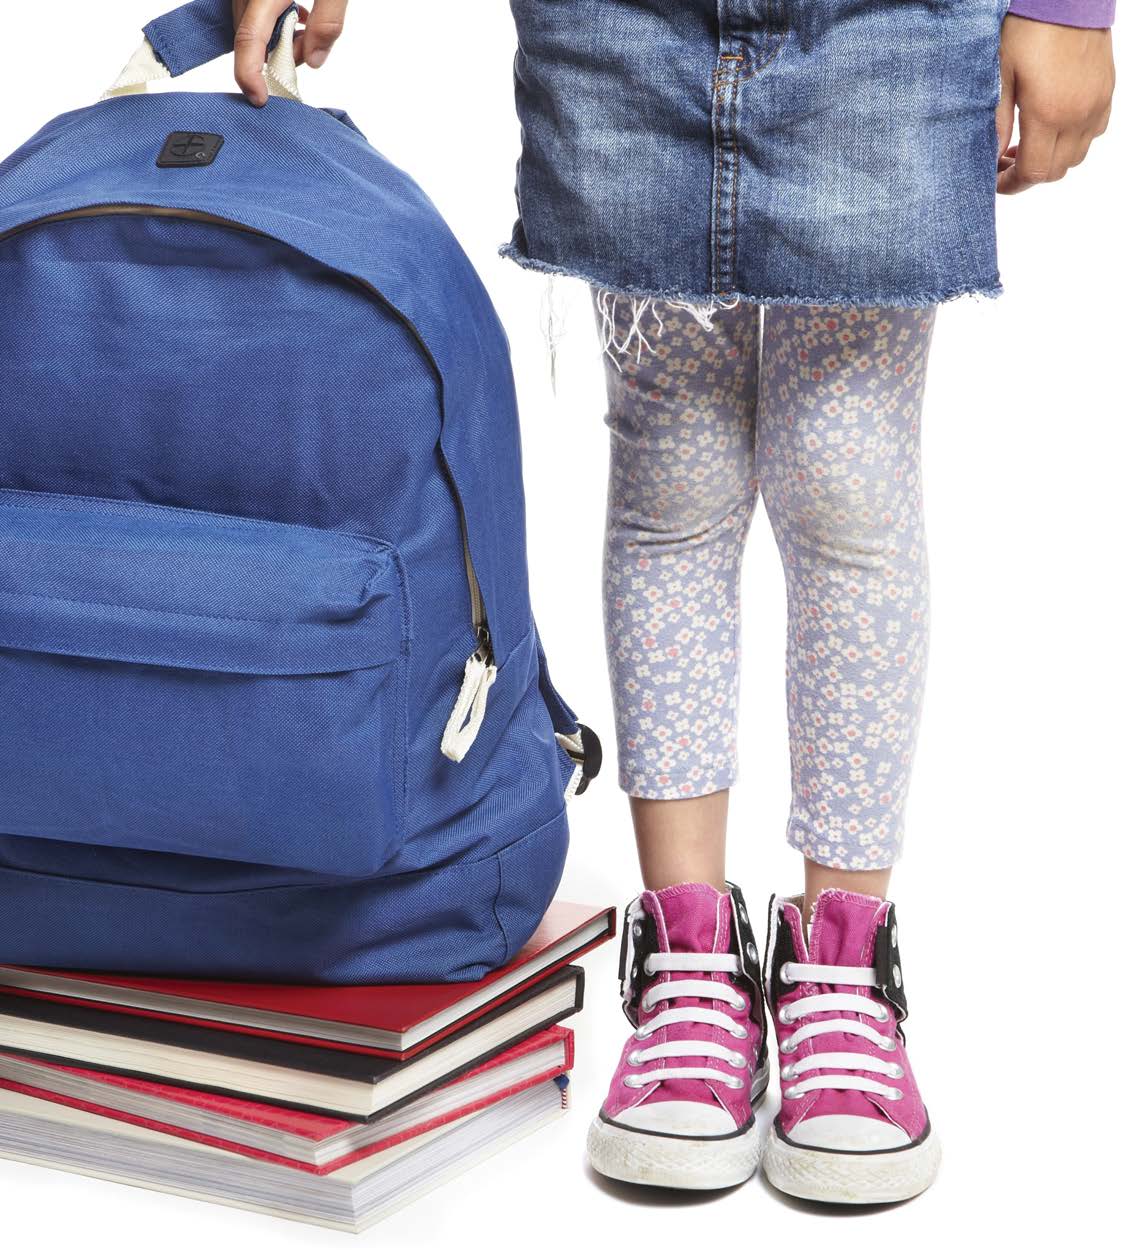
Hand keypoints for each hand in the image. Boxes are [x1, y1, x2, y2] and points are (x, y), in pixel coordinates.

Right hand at [232, 1, 348, 105]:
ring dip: (280, 39)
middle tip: (308, 44)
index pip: (248, 38)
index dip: (250, 74)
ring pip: (256, 29)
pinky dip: (277, 26)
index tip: (260, 100)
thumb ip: (327, 22)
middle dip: (280, 54)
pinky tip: (299, 17)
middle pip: (252, 39)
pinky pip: (257, 17)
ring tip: (305, 23)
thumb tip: (314, 61)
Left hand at [996, 16, 1113, 193]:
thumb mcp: (1000, 76)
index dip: (1012, 184)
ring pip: (1076, 156)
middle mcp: (1077, 115)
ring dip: (1052, 159)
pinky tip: (1055, 125)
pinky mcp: (1107, 92)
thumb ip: (997, 122)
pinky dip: (1074, 141)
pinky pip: (1094, 133)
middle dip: (1029, 174)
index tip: (996, 179)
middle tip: (1007, 160)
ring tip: (1029, 143)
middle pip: (1055, 171)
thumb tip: (990, 158)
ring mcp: (1096, 104)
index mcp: (1048, 114)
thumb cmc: (1029, 29)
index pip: (1033, 173)